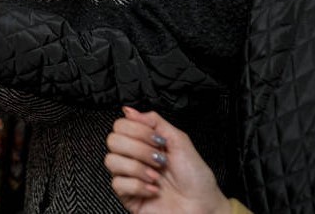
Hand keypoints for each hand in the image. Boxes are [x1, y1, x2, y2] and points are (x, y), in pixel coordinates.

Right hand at [105, 107, 231, 213]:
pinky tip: (153, 189)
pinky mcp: (128, 196)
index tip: (156, 139)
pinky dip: (139, 186)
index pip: (121, 125)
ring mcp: (130, 176)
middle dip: (138, 148)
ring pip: (111, 161)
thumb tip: (130, 110)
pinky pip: (118, 184)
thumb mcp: (180, 140)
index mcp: (144, 142)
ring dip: (138, 167)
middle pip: (112, 140)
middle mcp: (134, 157)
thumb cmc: (196, 178)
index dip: (136, 129)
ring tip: (156, 175)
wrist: (203, 206)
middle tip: (157, 158)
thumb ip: (155, 121)